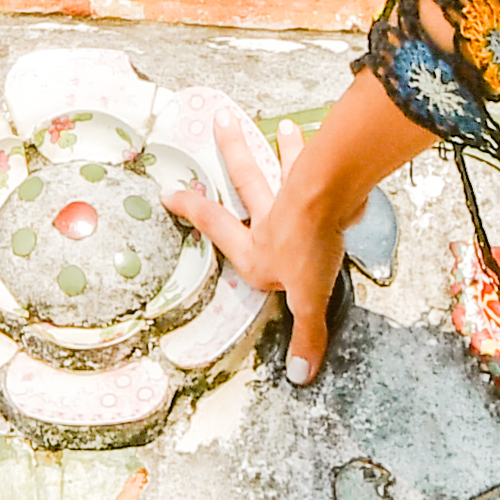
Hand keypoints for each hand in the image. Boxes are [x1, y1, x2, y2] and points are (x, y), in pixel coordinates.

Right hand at [165, 85, 412, 377]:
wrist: (331, 201)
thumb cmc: (309, 248)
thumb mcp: (307, 299)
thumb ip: (305, 333)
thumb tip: (299, 376)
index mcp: (255, 249)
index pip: (216, 226)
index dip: (191, 210)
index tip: (168, 194)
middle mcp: (268, 217)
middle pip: (246, 181)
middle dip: (233, 153)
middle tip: (221, 123)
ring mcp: (291, 194)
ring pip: (281, 168)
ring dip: (283, 149)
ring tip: (281, 127)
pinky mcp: (319, 182)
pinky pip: (318, 169)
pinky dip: (320, 156)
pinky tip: (327, 145)